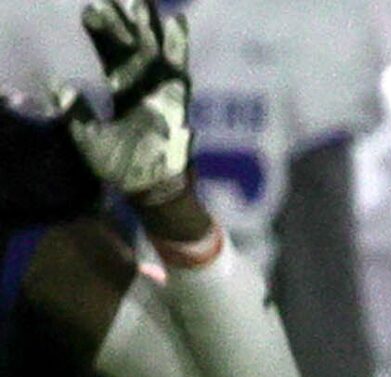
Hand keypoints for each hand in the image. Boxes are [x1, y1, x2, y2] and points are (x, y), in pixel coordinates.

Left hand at [53, 0, 193, 204]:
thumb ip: (77, 113)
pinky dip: (178, 48)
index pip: (112, 56)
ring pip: (156, 53)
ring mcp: (162, 93)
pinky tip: (177, 24)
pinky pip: (179, 71)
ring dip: (149, 29)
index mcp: (122, 93)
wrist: (151, 191)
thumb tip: (57, 85)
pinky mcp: (177, 102)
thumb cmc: (122, 169)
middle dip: (126, 23)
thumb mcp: (89, 140)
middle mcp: (143, 88)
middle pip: (134, 48)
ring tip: (141, 2)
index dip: (102, 35)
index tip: (91, 11)